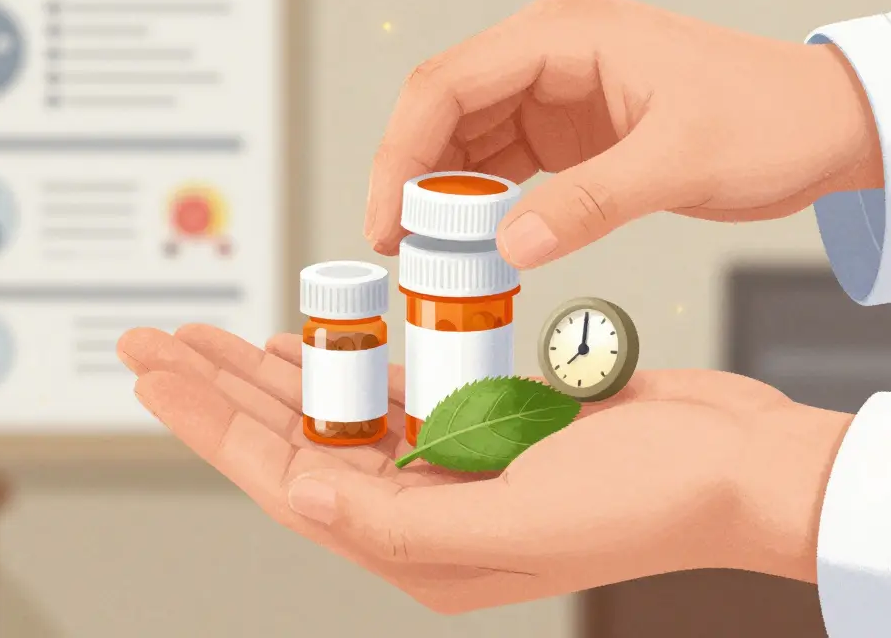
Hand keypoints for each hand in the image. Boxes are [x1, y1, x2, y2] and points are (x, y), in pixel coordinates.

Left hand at [117, 325, 852, 614]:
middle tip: (157, 344)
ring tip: (211, 339)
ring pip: (334, 416)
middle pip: (294, 445)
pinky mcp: (485, 427)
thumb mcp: (518, 518)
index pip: (287, 482)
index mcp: (421, 551)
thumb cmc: (650, 498)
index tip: (159, 376)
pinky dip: (348, 364)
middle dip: (220, 393)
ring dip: (272, 375)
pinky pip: (393, 394)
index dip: (214, 427)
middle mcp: (425, 517)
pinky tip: (312, 341)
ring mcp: (454, 471)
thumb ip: (399, 517)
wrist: (734, 464)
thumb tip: (300, 490)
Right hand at [363, 0, 884, 267]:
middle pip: (444, 108)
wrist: (825, 125)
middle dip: (412, 177)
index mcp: (566, 32)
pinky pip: (502, 160)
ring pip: (466, 136)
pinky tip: (474, 240)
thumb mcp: (680, 161)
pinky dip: (480, 199)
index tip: (386, 220)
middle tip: (400, 248)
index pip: (448, 83)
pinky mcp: (572, 127)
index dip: (401, 152)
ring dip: (442, 193)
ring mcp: (558, 88)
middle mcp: (551, 50)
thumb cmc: (771, 116)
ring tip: (432, 255)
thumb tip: (510, 247)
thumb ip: (591, 203)